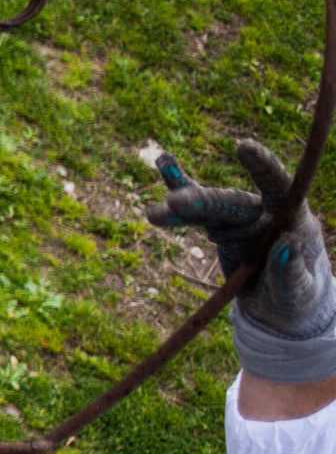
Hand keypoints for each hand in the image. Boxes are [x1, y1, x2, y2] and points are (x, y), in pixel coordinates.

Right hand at [150, 141, 335, 381]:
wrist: (279, 306)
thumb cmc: (298, 298)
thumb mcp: (298, 291)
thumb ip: (292, 269)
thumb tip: (287, 243)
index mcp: (292, 219)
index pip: (279, 186)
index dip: (263, 166)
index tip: (242, 147)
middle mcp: (264, 212)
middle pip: (231, 202)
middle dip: (203, 202)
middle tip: (175, 205)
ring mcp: (239, 219)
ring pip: (207, 208)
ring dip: (182, 208)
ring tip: (155, 214)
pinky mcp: (220, 227)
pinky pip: (196, 210)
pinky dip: (179, 188)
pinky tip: (164, 165)